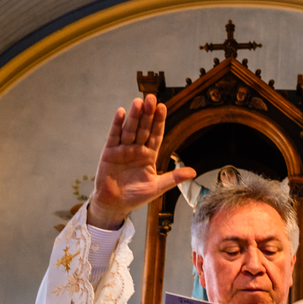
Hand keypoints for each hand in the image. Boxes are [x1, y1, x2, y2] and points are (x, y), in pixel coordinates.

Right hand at [87, 94, 195, 229]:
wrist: (114, 205)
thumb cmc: (135, 196)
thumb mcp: (156, 187)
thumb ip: (173, 178)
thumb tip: (193, 172)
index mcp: (148, 155)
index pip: (156, 135)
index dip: (159, 122)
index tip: (163, 108)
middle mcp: (136, 149)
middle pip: (143, 128)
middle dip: (148, 113)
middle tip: (151, 98)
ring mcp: (122, 149)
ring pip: (130, 129)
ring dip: (134, 116)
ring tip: (138, 102)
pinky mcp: (109, 152)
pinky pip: (114, 136)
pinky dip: (117, 125)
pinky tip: (121, 112)